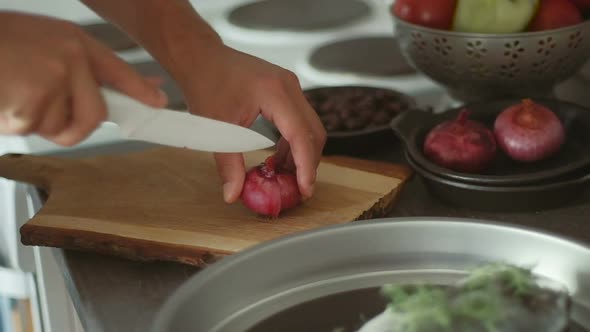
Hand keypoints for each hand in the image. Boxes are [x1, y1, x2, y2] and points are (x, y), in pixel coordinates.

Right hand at [0, 12, 166, 145]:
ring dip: (36, 120)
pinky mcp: (28, 107)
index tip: (159, 103)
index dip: (141, 90)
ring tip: (13, 91)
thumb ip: (82, 64)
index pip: (119, 71)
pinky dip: (14, 122)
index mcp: (73, 43)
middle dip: (74, 125)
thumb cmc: (0, 42)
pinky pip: (32, 131)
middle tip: (45, 108)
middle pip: (93, 117)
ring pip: (59, 128)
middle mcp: (68, 62)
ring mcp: (50, 84)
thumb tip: (132, 84)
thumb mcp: (46, 40)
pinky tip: (3, 97)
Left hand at [183, 45, 325, 201]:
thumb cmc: (205, 84)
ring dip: (302, 154)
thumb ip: (228, 163)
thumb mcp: (215, 126)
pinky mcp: (286, 90)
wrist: (201, 56)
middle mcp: (289, 87)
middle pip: (313, 132)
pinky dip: (294, 142)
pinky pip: (300, 120)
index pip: (301, 134)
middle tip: (298, 189)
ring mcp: (290, 86)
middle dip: (308, 163)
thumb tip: (233, 195)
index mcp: (275, 92)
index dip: (306, 165)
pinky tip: (279, 158)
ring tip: (286, 176)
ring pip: (310, 127)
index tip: (305, 189)